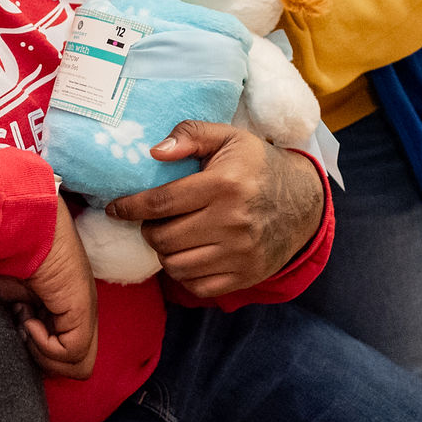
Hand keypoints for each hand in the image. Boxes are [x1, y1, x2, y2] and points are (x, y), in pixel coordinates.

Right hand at [0, 203, 97, 379]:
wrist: (14, 223)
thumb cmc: (4, 252)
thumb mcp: (9, 296)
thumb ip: (19, 321)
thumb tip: (19, 342)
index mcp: (65, 306)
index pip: (64, 353)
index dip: (37, 351)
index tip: (15, 323)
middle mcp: (80, 311)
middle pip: (75, 364)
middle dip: (42, 358)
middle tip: (21, 326)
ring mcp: (85, 311)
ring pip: (79, 366)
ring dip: (43, 354)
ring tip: (25, 320)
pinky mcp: (83, 310)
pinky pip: (72, 352)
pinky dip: (44, 345)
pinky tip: (28, 317)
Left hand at [104, 122, 323, 300]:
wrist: (304, 201)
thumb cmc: (258, 165)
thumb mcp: (229, 137)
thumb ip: (190, 135)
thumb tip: (154, 152)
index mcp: (224, 185)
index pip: (162, 202)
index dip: (130, 207)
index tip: (116, 208)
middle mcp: (232, 222)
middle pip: (164, 238)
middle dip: (148, 229)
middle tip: (153, 220)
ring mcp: (241, 253)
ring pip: (176, 266)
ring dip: (165, 252)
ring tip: (171, 237)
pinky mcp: (246, 275)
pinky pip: (198, 286)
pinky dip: (185, 274)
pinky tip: (189, 255)